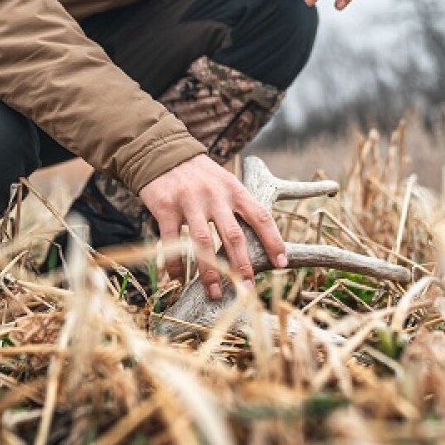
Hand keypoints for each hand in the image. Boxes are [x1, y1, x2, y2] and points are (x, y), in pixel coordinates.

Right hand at [138, 154, 287, 299]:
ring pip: (203, 243)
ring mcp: (190, 202)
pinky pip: (171, 242)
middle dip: (242, 266)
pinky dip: (176, 264)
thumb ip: (240, 206)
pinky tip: (178, 280)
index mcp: (234, 190)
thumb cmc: (200, 174)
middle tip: (247, 290)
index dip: (273, 240)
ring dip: (210, 272)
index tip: (281, 263)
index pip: (261, 216)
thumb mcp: (226, 181)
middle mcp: (215, 196)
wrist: (162, 152)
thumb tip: (260, 239)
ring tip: (215, 293)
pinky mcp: (166, 208)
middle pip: (233, 236)